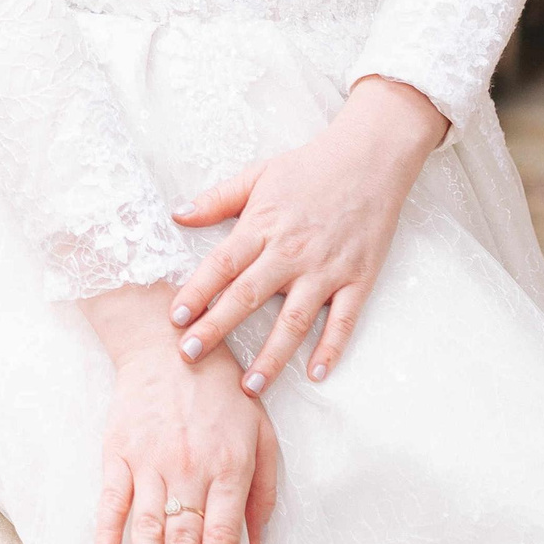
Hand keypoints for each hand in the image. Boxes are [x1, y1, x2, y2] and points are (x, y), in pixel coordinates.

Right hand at [78, 284, 280, 543]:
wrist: (168, 343)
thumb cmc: (222, 391)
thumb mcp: (262, 432)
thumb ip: (265, 489)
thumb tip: (256, 543)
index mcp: (228, 467)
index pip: (218, 536)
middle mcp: (189, 468)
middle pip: (181, 541)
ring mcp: (150, 460)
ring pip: (147, 527)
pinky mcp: (118, 450)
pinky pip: (112, 498)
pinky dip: (109, 530)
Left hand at [165, 74, 446, 391]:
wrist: (370, 157)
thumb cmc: (310, 166)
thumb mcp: (257, 174)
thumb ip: (217, 199)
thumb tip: (176, 215)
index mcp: (262, 226)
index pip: (221, 266)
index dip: (196, 293)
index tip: (174, 319)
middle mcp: (291, 252)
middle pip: (247, 297)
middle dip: (216, 329)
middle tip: (190, 357)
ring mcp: (326, 269)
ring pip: (294, 320)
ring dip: (271, 356)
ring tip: (249, 387)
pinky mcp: (358, 279)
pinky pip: (344, 320)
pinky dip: (332, 348)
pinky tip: (317, 374)